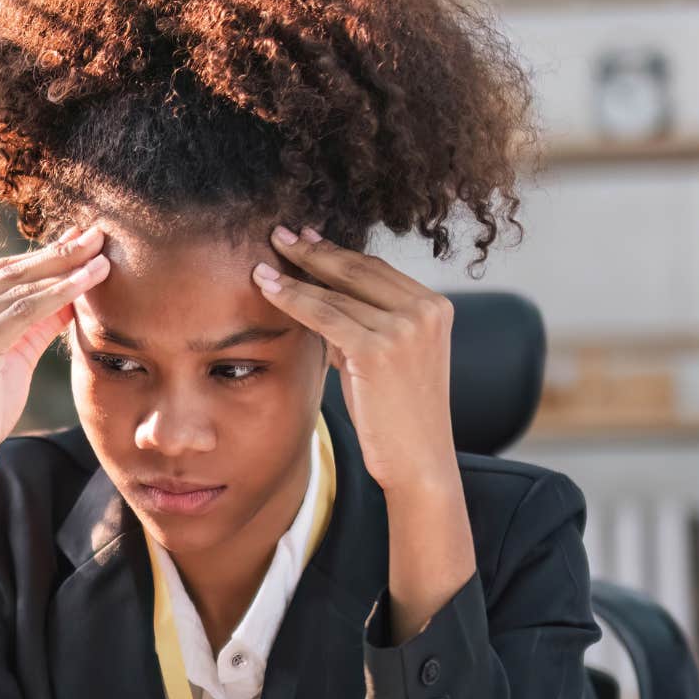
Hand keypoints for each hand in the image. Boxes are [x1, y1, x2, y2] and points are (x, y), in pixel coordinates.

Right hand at [0, 226, 110, 492]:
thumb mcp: (9, 356)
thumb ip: (35, 321)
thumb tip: (76, 287)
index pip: (2, 271)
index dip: (47, 254)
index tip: (84, 238)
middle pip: (11, 272)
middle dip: (60, 252)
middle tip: (100, 233)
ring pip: (19, 288)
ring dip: (66, 268)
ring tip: (103, 255)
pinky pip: (22, 312)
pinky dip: (59, 294)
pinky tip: (88, 282)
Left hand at [253, 225, 457, 495]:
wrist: (419, 462)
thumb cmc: (397, 417)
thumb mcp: (387, 360)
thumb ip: (362, 327)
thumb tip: (320, 299)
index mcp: (435, 307)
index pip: (375, 270)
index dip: (336, 253)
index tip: (306, 239)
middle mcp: (426, 310)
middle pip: (357, 270)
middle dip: (313, 252)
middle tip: (279, 235)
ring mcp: (406, 327)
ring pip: (336, 292)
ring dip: (295, 274)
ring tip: (263, 263)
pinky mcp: (380, 349)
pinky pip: (324, 315)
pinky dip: (292, 299)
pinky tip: (267, 288)